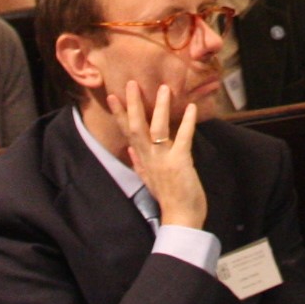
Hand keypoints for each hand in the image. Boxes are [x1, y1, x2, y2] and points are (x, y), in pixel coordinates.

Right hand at [111, 82, 206, 231]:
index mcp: (142, 161)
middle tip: (131, 84)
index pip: (127, 133)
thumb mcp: (148, 181)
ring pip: (156, 129)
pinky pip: (183, 138)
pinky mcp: (179, 163)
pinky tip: (192, 108)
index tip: (112, 97)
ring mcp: (163, 160)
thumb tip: (129, 149)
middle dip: (132, 105)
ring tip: (164, 89)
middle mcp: (149, 159)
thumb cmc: (169, 200)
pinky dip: (187, 122)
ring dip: (160, 108)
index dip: (119, 114)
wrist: (180, 219)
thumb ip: (138, 164)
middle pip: (136, 128)